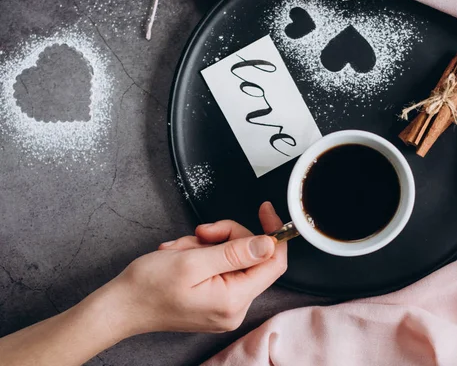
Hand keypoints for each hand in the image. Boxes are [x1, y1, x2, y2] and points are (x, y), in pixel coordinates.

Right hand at [102, 202, 286, 335]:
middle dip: (226, 236)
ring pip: (234, 257)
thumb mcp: (192, 261)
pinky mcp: (215, 299)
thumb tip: (268, 244)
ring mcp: (225, 305)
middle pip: (252, 256)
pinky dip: (203, 254)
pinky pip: (221, 266)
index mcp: (234, 299)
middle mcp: (234, 307)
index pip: (274, 262)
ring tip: (183, 251)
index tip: (264, 211)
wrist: (120, 306)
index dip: (272, 232)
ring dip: (208, 245)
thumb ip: (235, 252)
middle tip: (201, 234)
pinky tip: (183, 257)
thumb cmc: (147, 287)